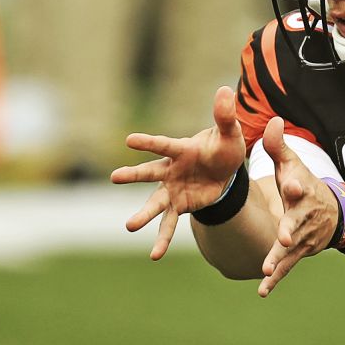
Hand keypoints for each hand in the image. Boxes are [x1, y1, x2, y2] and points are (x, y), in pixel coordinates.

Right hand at [111, 86, 246, 260]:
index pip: (163, 145)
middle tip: (115, 177)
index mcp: (181, 150)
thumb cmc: (223, 148)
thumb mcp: (229, 134)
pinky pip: (168, 225)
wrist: (224, 171)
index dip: (148, 142)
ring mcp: (171, 190)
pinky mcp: (178, 206)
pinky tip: (155, 255)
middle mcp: (170, 170)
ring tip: (130, 226)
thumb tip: (225, 89)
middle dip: (133, 175)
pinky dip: (162, 240)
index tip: (130, 140)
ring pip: (155, 203)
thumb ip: (225, 116)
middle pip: (149, 173)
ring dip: (143, 214)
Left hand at [257, 116, 338, 297]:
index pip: (301, 186)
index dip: (296, 185)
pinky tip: (262, 290)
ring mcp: (302, 236)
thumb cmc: (304, 184)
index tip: (292, 185)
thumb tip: (272, 120)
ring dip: (278, 259)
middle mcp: (304, 216)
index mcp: (303, 191)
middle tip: (284, 237)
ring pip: (290, 249)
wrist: (333, 212)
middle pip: (297, 222)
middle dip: (290, 229)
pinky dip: (275, 279)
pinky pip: (286, 266)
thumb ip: (278, 145)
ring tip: (266, 268)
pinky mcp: (299, 252)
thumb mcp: (292, 163)